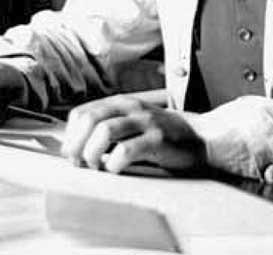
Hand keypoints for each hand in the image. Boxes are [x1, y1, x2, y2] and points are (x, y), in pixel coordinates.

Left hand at [61, 95, 205, 173]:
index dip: (71, 136)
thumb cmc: (162, 135)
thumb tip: (77, 148)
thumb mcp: (133, 123)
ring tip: (96, 168)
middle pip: (90, 119)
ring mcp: (144, 122)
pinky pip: (127, 150)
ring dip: (93, 153)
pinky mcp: (157, 139)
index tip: (72, 154)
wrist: (201, 137)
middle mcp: (131, 108)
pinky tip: (116, 170)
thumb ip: (110, 127)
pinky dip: (114, 163)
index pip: (81, 113)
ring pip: (105, 131)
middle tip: (80, 164)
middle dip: (77, 145)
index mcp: (121, 103)